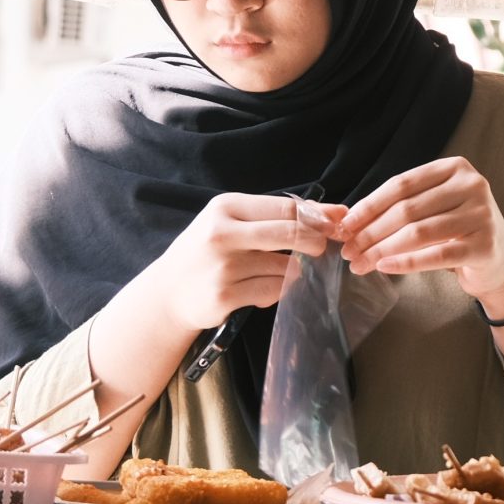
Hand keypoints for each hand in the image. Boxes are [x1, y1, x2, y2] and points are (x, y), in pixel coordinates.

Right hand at [143, 192, 337, 330]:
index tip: (334, 225)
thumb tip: (336, 212)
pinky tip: (259, 290)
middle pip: (290, 233)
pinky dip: (277, 291)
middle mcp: (222, 233)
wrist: (168, 292)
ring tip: (269, 273)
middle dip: (315, 242)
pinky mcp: (225, 295)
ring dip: (290, 272)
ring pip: (286, 267)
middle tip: (318, 249)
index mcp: (226, 207)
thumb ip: (278, 216)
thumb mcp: (233, 223)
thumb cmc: (208, 252)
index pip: (286, 207)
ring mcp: (223, 266)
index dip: (318, 217)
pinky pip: (274, 291)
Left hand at [337, 158, 503, 307]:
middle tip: (349, 250)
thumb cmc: (458, 231)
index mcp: (455, 168)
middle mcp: (472, 186)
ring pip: (418, 233)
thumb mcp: (434, 207)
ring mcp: (481, 215)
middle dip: (371, 232)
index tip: (344, 225)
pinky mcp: (484, 246)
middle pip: (407, 209)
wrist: (499, 260)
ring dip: (382, 250)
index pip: (401, 185)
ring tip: (360, 263)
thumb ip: (402, 206)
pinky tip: (385, 268)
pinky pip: (436, 256)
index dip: (369, 205)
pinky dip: (406, 263)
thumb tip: (350, 220)